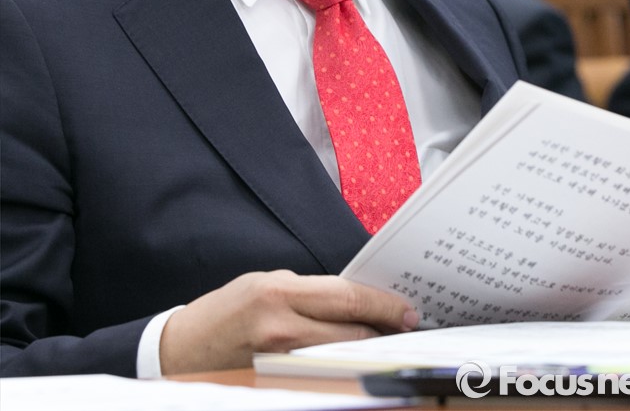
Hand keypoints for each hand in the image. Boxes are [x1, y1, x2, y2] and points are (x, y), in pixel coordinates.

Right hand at [159, 269, 419, 373]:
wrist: (181, 351)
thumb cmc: (225, 311)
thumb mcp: (264, 284)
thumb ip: (307, 291)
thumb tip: (352, 299)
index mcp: (279, 295)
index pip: (348, 297)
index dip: (384, 304)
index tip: (407, 310)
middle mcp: (281, 331)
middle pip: (352, 332)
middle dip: (384, 330)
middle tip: (406, 329)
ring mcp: (280, 365)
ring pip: (344, 358)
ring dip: (368, 351)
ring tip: (385, 344)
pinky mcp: (278, 386)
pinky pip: (324, 376)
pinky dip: (344, 369)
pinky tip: (355, 363)